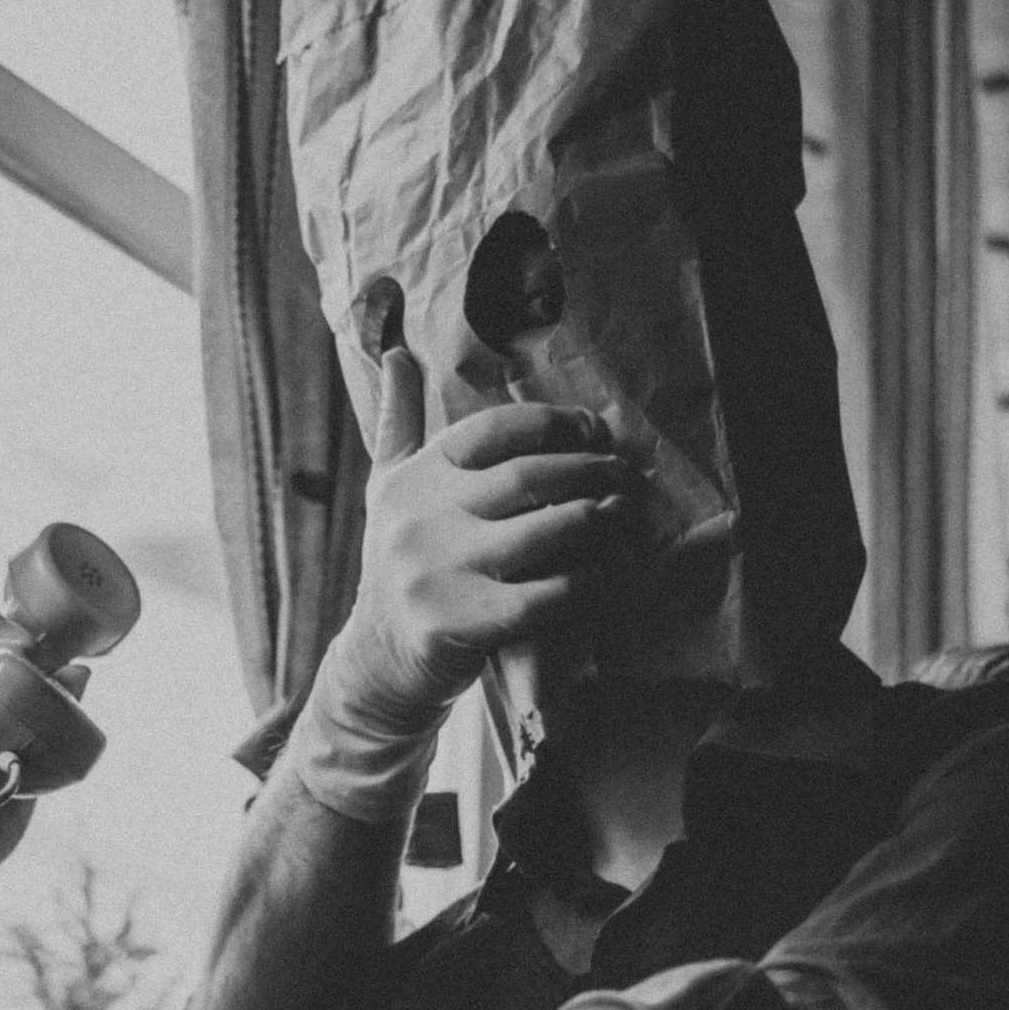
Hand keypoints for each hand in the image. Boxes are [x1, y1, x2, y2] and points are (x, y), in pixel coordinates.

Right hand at [337, 348, 642, 729]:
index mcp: (414, 477)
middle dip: (590, 470)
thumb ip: (397, 419)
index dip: (553, 424)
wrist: (380, 659)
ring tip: (625, 513)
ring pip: (543, 530)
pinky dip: (585, 581)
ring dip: (598, 519)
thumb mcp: (388, 488)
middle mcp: (419, 519)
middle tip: (628, 475)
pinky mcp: (457, 624)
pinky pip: (543, 596)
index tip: (593, 430)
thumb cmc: (401, 563)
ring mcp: (436, 572)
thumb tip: (397, 350)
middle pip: (528, 476)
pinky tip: (605, 572)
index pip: (493, 429)